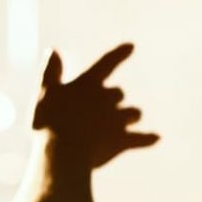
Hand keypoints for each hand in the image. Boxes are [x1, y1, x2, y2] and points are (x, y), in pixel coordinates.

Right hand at [33, 44, 157, 169]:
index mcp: (88, 84)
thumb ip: (50, 72)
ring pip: (132, 114)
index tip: (132, 46)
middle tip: (99, 110)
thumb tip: (52, 50)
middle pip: (118, 94)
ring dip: (130, 116)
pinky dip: (147, 138)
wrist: (64, 154)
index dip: (118, 55)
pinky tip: (156, 138)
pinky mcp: (122, 141)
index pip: (106, 64)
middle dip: (113, 100)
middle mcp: (107, 98)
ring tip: (124, 123)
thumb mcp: (45, 94)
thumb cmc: (49, 123)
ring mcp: (117, 120)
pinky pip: (139, 139)